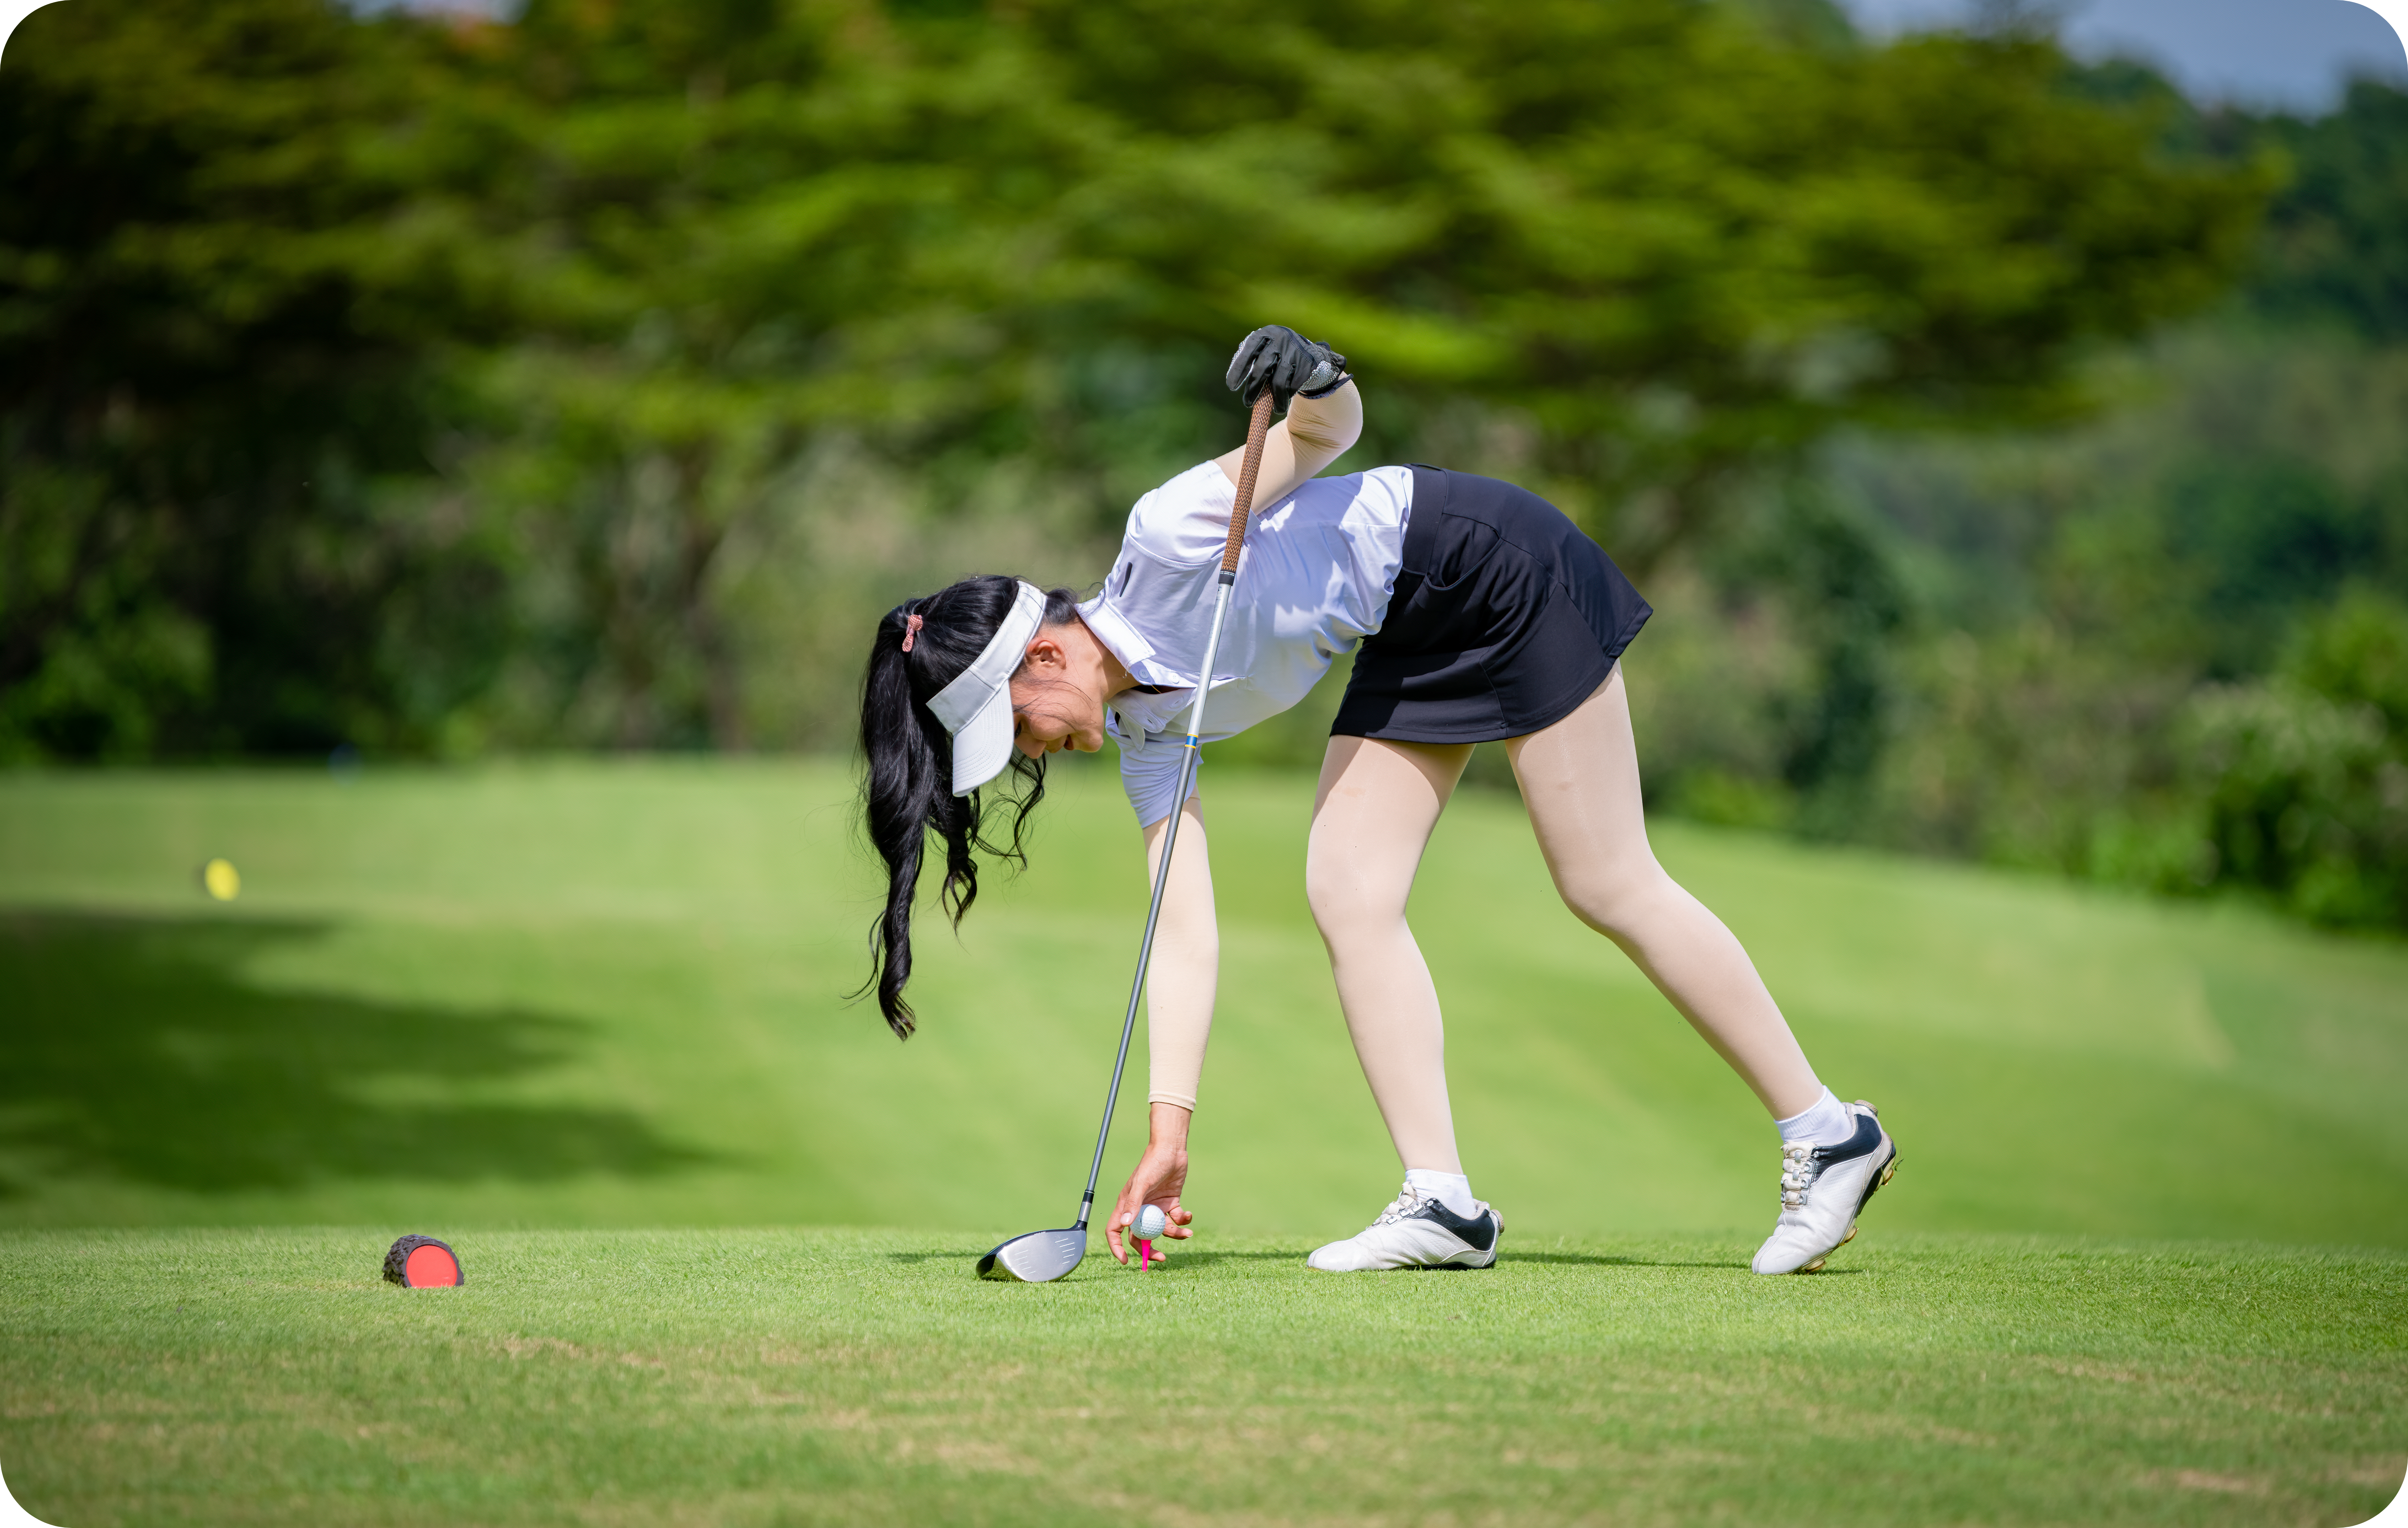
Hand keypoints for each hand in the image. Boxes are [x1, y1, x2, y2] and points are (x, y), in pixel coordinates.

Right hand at [1106, 1128, 1194, 1265]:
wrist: (1172, 1149)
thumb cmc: (1153, 1163)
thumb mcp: (1142, 1183)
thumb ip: (1133, 1203)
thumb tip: (1124, 1225)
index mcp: (1127, 1205)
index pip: (1115, 1231)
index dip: (1117, 1247)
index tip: (1125, 1261)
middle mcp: (1140, 1209)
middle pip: (1140, 1236)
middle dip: (1150, 1249)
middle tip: (1162, 1258)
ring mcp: (1156, 1207)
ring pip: (1162, 1229)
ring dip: (1174, 1233)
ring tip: (1186, 1232)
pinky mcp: (1171, 1203)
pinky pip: (1175, 1219)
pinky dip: (1182, 1220)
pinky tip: (1188, 1215)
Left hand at [1224, 325, 1348, 410]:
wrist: (1313, 356)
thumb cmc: (1281, 355)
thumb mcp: (1267, 350)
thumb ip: (1252, 358)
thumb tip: (1234, 379)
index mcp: (1267, 333)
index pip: (1248, 349)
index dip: (1238, 368)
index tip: (1231, 386)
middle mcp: (1281, 339)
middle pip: (1262, 367)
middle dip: (1253, 388)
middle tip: (1247, 402)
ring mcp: (1295, 352)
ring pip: (1278, 382)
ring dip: (1272, 399)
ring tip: (1269, 408)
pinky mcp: (1306, 365)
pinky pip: (1291, 387)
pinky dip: (1285, 398)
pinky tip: (1281, 403)